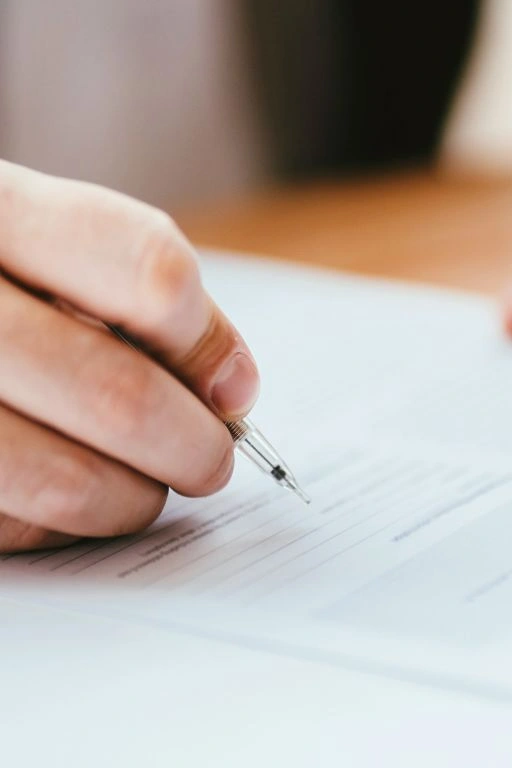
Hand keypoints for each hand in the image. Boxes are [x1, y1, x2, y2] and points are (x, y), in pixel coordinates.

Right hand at [0, 161, 259, 550]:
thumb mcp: (45, 242)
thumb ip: (141, 296)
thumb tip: (233, 389)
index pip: (150, 273)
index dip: (208, 344)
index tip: (233, 388)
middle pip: (121, 396)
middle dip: (194, 447)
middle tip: (210, 459)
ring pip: (68, 480)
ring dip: (136, 498)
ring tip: (146, 486)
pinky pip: (14, 524)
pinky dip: (64, 524)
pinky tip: (66, 492)